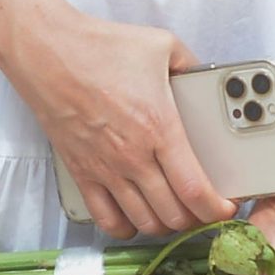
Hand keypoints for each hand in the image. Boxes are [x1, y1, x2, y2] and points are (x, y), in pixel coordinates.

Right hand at [8, 3, 235, 240]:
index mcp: (159, 127)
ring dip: (165, 224)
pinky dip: (126, 227)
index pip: (194, 189)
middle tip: (204, 208)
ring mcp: (105, 168)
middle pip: (173, 213)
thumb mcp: (161, 46)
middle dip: (196, 217)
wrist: (48, 53)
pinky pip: (106, 219)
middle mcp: (133, 155)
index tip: (226, 208)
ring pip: (144, 221)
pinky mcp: (82, 173)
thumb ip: (192, 65)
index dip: (216, 209)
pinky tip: (136, 218)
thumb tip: (206, 79)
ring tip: (176, 212)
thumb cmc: (99, 47)